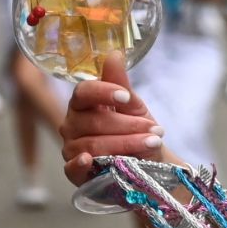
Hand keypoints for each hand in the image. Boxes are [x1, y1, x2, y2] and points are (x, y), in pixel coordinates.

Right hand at [60, 52, 165, 185]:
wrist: (148, 160)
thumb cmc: (137, 129)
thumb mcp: (134, 106)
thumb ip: (121, 83)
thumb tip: (115, 54)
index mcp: (84, 104)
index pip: (83, 92)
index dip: (103, 93)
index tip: (125, 97)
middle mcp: (72, 125)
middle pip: (93, 122)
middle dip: (128, 125)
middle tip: (155, 130)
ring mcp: (71, 149)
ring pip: (92, 145)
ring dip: (125, 144)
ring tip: (151, 143)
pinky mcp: (75, 173)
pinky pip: (72, 168)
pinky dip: (80, 165)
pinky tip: (90, 161)